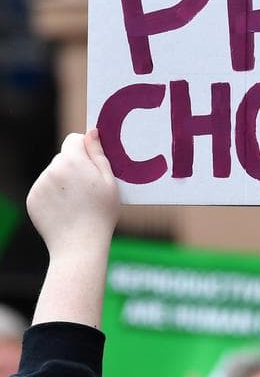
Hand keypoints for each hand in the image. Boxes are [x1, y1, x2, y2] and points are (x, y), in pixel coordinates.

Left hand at [28, 130, 119, 259]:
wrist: (79, 243)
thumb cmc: (101, 213)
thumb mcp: (109, 181)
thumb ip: (98, 154)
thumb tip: (91, 132)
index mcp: (72, 161)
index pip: (74, 139)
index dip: (85, 148)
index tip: (93, 164)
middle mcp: (52, 170)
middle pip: (63, 157)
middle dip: (75, 166)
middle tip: (88, 188)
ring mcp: (40, 185)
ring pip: (53, 173)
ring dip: (64, 181)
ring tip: (77, 201)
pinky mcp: (33, 199)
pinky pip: (44, 188)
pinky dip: (53, 195)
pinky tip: (65, 208)